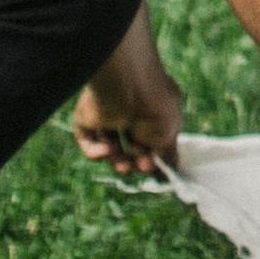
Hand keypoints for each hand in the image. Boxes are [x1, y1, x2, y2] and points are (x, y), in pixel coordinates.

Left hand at [75, 47, 187, 180]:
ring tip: (123, 166)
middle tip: (140, 167)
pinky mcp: (88, 117)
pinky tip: (107, 151)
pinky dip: (96, 152)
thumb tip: (171, 173)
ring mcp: (109, 114)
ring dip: (117, 160)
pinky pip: (89, 141)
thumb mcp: (169, 135)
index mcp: (155, 111)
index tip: (154, 168)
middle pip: (130, 146)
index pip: (152, 140)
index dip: (153, 157)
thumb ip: (168, 156)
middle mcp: (132, 111)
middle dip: (136, 161)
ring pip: (110, 146)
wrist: (127, 84)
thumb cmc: (156, 108)